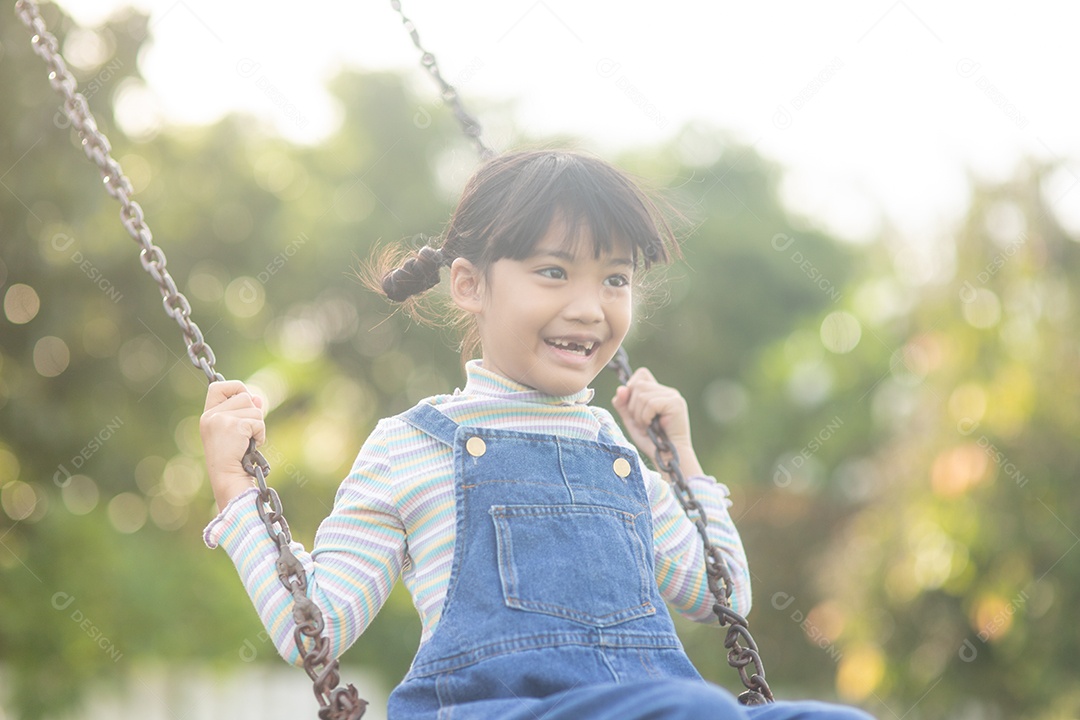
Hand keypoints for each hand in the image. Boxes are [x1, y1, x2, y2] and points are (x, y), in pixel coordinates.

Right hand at [200, 380, 265, 511]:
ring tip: (246, 441)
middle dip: (252, 413)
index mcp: (208, 414)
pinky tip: (250, 446)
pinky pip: (259, 422)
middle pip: (244, 396)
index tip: (244, 399)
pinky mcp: (234, 426)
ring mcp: (221, 419)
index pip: (217, 386)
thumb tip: (257, 397)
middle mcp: (211, 414)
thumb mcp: (236, 431)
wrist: (228, 476)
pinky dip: (260, 434)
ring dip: (257, 425)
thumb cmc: (232, 457)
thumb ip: (245, 411)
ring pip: (255, 408)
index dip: (235, 387)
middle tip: (245, 433)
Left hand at [611, 367, 703, 478]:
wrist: (668, 457)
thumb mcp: (632, 421)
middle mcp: (667, 391)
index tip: (633, 408)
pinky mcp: (676, 403)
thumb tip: (620, 389)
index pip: (641, 374)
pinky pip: (650, 403)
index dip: (631, 387)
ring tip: (647, 426)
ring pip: (642, 394)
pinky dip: (646, 417)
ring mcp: (673, 396)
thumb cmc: (652, 441)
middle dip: (632, 406)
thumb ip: (624, 404)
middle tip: (641, 423)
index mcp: (658, 392)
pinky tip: (653, 426)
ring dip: (638, 414)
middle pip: (638, 384)